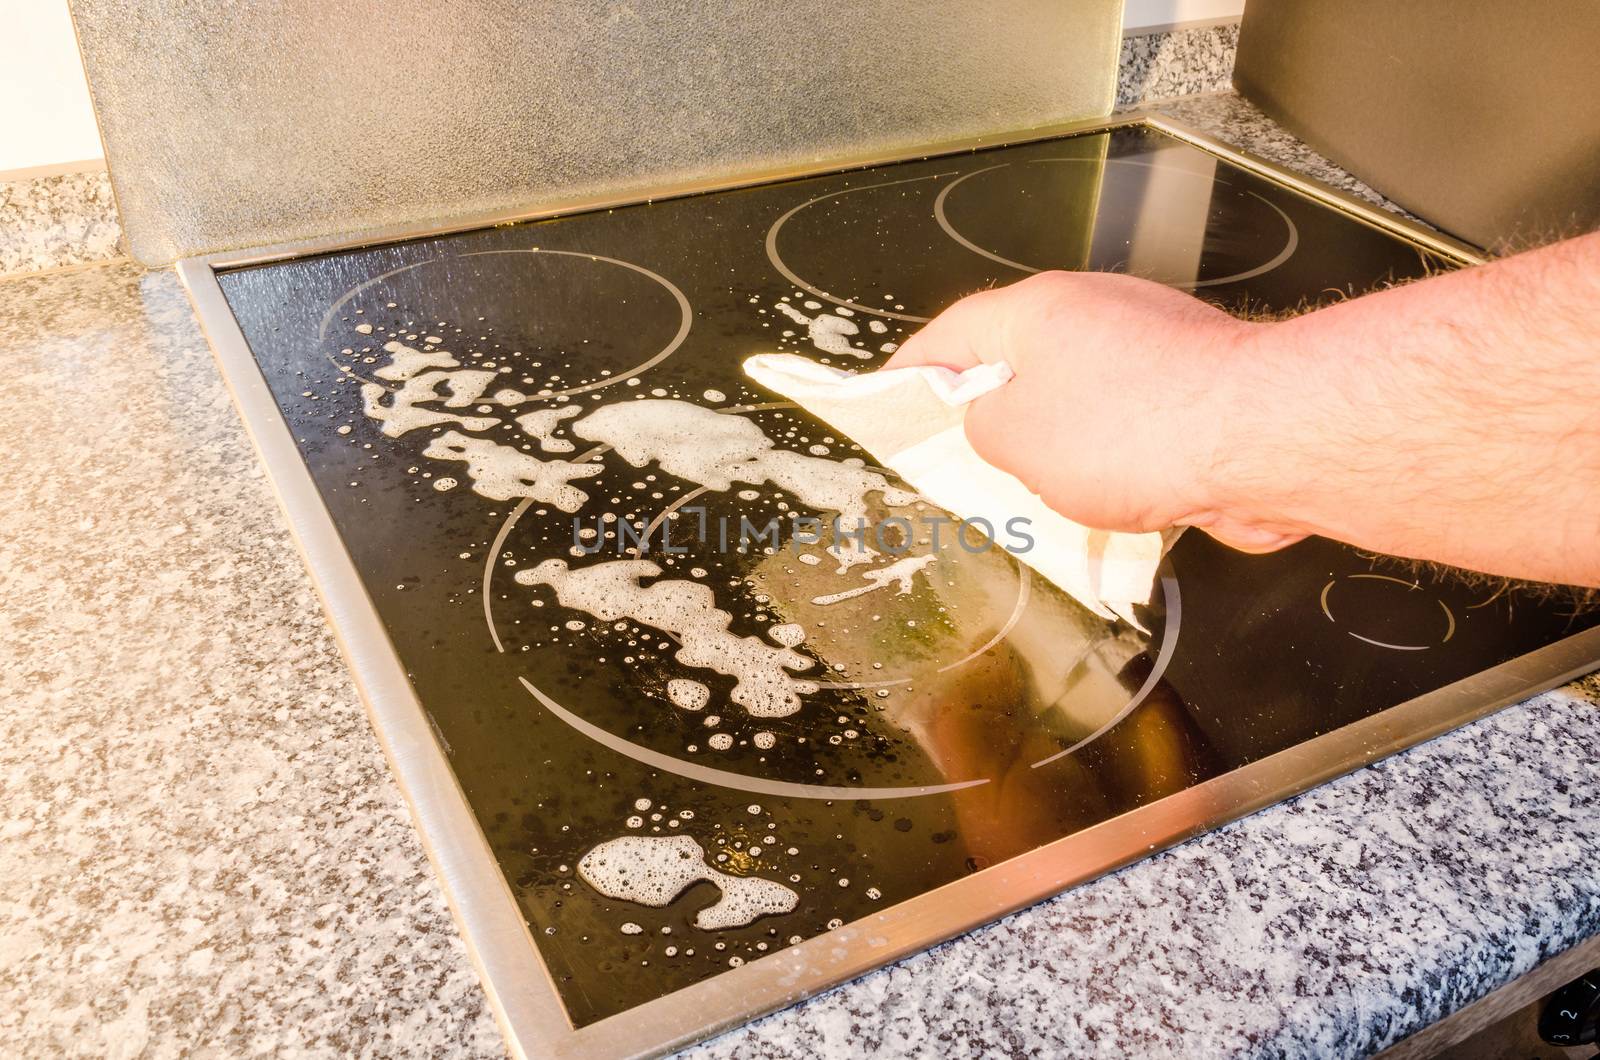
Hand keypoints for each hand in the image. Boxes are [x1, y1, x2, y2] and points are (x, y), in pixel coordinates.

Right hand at [884, 270, 1308, 552]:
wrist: (1260, 438)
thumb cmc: (1133, 431)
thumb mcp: (1013, 439)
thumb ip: (981, 428)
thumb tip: (995, 424)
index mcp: (1037, 310)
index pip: (951, 333)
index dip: (913, 370)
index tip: (889, 397)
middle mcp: (1095, 313)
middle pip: (1020, 362)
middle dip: (993, 417)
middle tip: (964, 464)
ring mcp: (1151, 345)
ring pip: (1079, 398)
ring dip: (1058, 446)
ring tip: (1043, 498)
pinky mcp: (1195, 385)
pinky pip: (1130, 423)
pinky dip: (1113, 460)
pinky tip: (1112, 503)